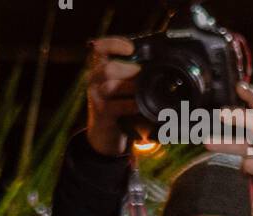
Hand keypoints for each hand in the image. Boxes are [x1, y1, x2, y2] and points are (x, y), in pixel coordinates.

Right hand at [85, 36, 139, 157]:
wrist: (104, 135)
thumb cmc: (118, 105)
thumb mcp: (121, 85)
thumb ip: (131, 72)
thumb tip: (157, 60)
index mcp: (100, 68)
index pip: (100, 48)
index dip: (114, 44)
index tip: (130, 48)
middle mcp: (94, 81)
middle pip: (108, 68)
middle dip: (129, 69)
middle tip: (142, 74)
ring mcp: (96, 98)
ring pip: (110, 86)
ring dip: (130, 86)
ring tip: (142, 90)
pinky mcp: (101, 114)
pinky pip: (116, 106)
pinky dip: (131, 105)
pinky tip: (139, 106)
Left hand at [205, 83, 252, 215]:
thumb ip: (251, 136)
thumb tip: (229, 119)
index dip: (252, 96)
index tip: (238, 86)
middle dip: (238, 116)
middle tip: (220, 113)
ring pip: (248, 145)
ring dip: (226, 143)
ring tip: (207, 142)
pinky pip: (252, 165)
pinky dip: (245, 168)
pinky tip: (244, 171)